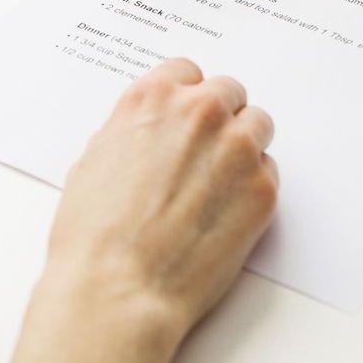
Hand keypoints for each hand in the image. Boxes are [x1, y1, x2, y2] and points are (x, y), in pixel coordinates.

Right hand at [0, 58, 277, 362]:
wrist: (118, 288)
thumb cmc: (92, 235)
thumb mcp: (93, 161)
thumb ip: (133, 132)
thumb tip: (152, 136)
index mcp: (153, 98)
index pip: (188, 73)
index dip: (186, 99)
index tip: (187, 120)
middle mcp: (200, 112)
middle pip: (230, 93)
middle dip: (220, 119)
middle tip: (206, 154)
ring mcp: (237, 148)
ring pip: (258, 126)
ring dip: (243, 147)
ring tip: (219, 185)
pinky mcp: (263, 189)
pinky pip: (269, 172)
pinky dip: (253, 187)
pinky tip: (225, 214)